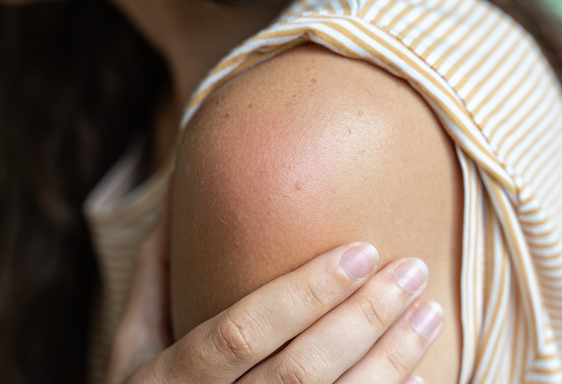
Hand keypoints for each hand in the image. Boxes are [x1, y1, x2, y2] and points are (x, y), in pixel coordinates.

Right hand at [105, 206, 443, 382]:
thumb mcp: (131, 345)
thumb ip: (156, 276)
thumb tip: (176, 195)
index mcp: (170, 382)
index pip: (242, 333)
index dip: (304, 294)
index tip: (361, 251)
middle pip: (301, 372)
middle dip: (364, 318)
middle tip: (411, 271)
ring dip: (392, 359)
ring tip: (431, 312)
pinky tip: (420, 375)